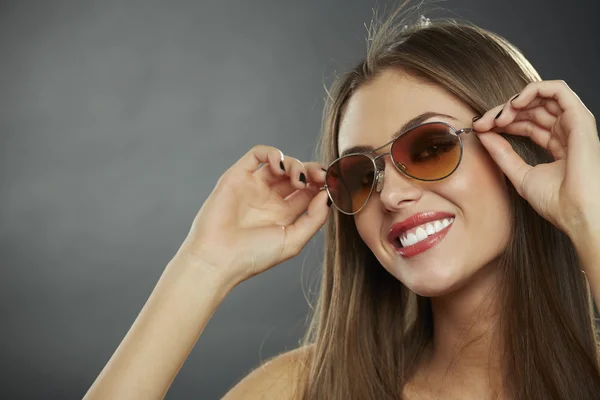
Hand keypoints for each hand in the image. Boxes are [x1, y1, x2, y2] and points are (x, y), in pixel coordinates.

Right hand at [176, 145, 330, 284]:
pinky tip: (280, 167)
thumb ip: (314, 218)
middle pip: (298, 174)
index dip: (323, 185)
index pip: (309, 190)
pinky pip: (257, 154)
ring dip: (295, 164)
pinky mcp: (237, 176)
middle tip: (322, 177)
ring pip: (280, 162)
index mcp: (284, 213)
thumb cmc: (253, 256)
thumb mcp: (293, 240)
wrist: (218, 259)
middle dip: (313, 171)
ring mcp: (254, 185)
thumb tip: (328, 195)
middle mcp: (270, 198)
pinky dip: (273, 154)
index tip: (333, 186)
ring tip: (298, 179)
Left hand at [472, 80, 599, 237]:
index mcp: (558, 144)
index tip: (481, 128)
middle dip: (503, 111)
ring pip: (541, 96)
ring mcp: (574, 123)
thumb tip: (483, 133)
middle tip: (483, 123)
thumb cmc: (557, 202)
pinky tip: (514, 104)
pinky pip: (557, 89)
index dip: (502, 121)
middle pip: (531, 108)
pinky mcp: (579, 118)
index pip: (527, 122)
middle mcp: (567, 131)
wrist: (577, 213)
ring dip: (514, 101)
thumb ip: (501, 153)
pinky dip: (533, 90)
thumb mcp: (519, 174)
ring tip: (498, 117)